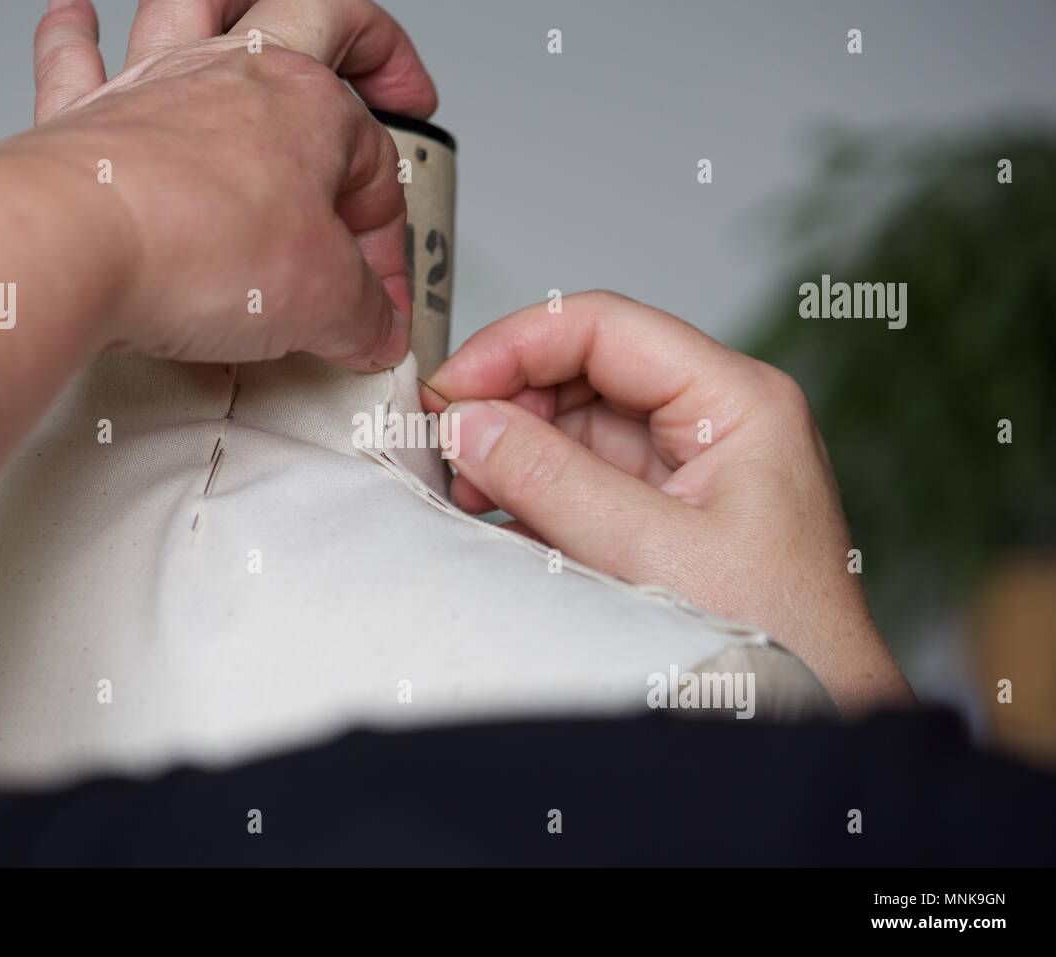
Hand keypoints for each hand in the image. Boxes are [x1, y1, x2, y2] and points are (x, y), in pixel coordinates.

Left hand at [25, 0, 437, 368]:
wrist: (71, 244)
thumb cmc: (193, 245)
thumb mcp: (323, 302)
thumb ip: (363, 316)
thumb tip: (375, 329)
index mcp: (310, 105)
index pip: (376, 167)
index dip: (386, 239)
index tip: (375, 300)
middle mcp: (233, 76)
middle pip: (322, 16)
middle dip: (371, 41)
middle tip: (394, 80)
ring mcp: (155, 87)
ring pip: (198, 2)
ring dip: (232, 1)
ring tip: (254, 12)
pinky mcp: (82, 117)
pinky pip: (73, 51)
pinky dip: (75, 31)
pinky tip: (80, 19)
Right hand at [422, 291, 914, 714]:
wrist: (814, 724)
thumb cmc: (775, 644)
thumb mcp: (650, 554)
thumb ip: (551, 480)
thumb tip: (468, 423)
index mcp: (737, 402)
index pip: (606, 328)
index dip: (517, 345)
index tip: (452, 388)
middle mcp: (714, 421)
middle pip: (585, 371)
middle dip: (510, 404)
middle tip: (446, 447)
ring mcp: (688, 468)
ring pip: (575, 426)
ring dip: (513, 451)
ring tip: (465, 492)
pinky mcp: (665, 514)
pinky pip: (582, 480)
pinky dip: (532, 494)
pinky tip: (495, 520)